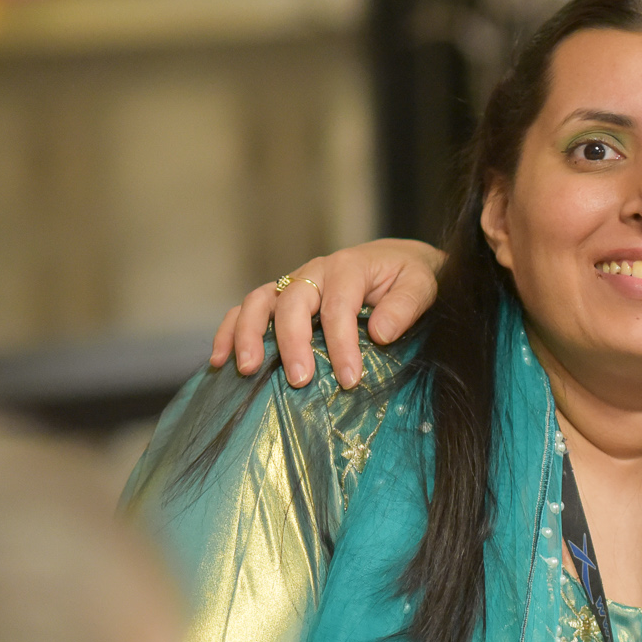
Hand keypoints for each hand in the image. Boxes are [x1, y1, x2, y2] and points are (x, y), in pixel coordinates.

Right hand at [211, 239, 445, 388]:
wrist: (397, 261)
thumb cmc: (409, 277)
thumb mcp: (422, 285)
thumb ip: (405, 306)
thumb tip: (380, 334)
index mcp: (350, 268)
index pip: (338, 307)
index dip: (342, 344)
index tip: (350, 379)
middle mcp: (316, 272)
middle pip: (292, 303)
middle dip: (292, 343)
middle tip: (298, 380)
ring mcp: (294, 283)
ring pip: (259, 302)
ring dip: (248, 334)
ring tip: (247, 369)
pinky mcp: (281, 297)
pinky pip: (247, 309)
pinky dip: (229, 331)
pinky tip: (220, 360)